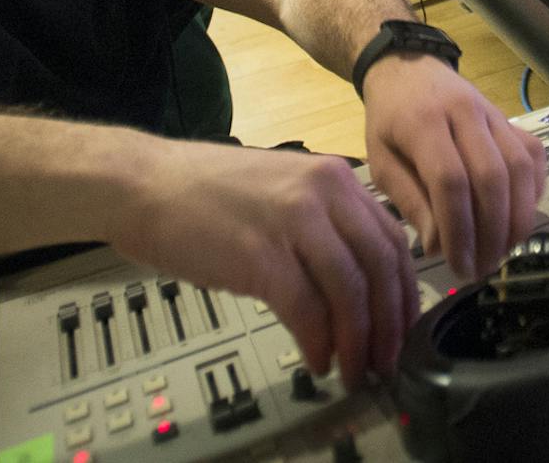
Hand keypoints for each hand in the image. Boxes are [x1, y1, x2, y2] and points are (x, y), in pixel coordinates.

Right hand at [113, 140, 416, 384]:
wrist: (144, 184)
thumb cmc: (204, 193)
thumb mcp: (284, 191)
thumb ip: (325, 223)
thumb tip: (359, 280)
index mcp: (334, 178)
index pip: (392, 240)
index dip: (404, 292)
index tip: (402, 326)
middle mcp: (323, 193)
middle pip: (382, 268)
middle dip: (389, 323)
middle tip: (386, 359)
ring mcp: (292, 222)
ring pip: (351, 293)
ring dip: (358, 342)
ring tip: (354, 370)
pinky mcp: (260, 256)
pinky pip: (308, 311)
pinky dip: (319, 343)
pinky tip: (317, 360)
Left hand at [360, 54, 545, 279]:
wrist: (408, 69)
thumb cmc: (389, 120)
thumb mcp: (381, 161)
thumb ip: (409, 201)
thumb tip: (438, 246)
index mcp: (423, 122)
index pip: (450, 181)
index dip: (459, 229)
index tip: (458, 266)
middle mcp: (464, 113)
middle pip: (491, 177)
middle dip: (491, 231)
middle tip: (483, 267)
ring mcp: (493, 113)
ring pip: (520, 167)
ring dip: (517, 217)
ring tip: (502, 251)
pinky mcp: (511, 119)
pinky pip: (534, 156)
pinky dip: (533, 192)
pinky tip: (517, 218)